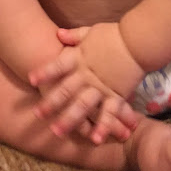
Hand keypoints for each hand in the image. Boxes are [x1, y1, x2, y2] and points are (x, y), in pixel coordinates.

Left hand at [29, 24, 144, 144]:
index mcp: (80, 57)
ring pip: (82, 105)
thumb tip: (57, 34)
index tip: (31, 78)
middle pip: (66, 89)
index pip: (58, 65)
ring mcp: (101, 86)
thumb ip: (74, 36)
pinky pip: (108, 112)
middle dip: (50, 102)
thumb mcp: (91, 32)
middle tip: (37, 114)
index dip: (45, 72)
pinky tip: (95, 139)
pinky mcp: (116, 95)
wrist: (139, 41)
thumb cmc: (114, 35)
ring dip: (69, 119)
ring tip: (56, 132)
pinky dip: (102, 126)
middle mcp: (87, 73)